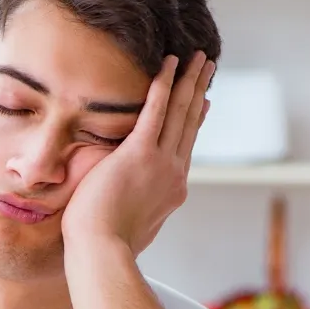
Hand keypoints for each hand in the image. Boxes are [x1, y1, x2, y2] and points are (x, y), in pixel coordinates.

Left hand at [61, 52, 214, 256]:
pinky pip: (155, 112)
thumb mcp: (134, 227)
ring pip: (181, 112)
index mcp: (172, 190)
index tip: (204, 102)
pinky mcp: (139, 155)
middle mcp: (174, 174)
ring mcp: (160, 163)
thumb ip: (140, 211)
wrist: (102, 251)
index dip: (196, 120)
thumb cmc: (107, 246)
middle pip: (191, 123)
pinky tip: (168, 64)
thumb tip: (134, 212)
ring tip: (198, 57)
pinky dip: (163, 85)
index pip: (186, 146)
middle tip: (208, 67)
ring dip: (189, 80)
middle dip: (199, 91)